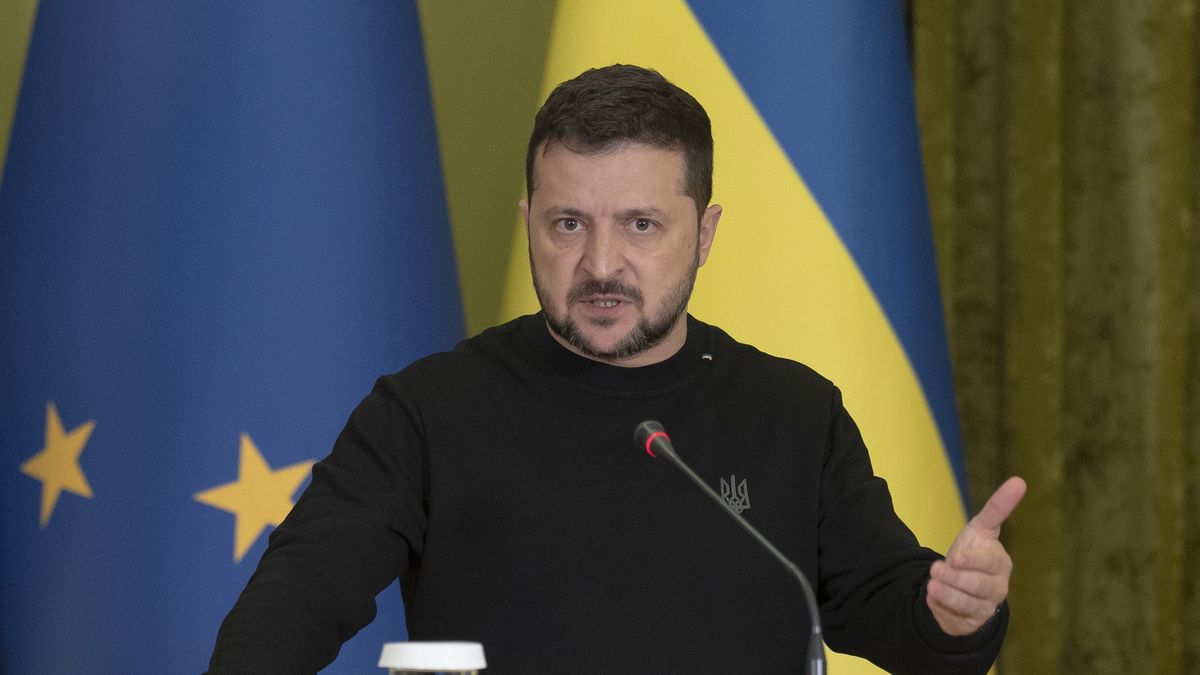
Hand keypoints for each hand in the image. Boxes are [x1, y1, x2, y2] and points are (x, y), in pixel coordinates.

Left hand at [926, 475, 1026, 635]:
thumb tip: (1020, 480)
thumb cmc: (974, 551)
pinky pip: (957, 619)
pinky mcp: (971, 622)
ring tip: (932, 585)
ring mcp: (985, 606)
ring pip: (968, 605)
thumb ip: (998, 508)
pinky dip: (942, 609)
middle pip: (980, 586)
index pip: (990, 562)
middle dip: (957, 578)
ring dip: (948, 595)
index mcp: (999, 562)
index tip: (957, 555)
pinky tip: (933, 599)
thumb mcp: (981, 528)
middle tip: (936, 569)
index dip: (973, 560)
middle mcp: (997, 586)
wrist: (963, 583)